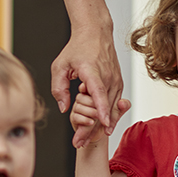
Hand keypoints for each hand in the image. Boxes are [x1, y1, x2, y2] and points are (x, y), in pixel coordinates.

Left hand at [52, 24, 123, 147]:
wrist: (96, 32)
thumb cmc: (77, 48)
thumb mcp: (60, 66)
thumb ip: (58, 88)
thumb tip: (64, 110)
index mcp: (93, 71)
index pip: (99, 92)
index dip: (101, 110)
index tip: (104, 125)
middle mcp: (108, 77)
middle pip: (104, 108)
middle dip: (92, 129)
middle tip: (78, 143)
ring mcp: (116, 80)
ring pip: (112, 109)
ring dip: (100, 127)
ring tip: (86, 141)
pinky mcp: (118, 83)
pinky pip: (115, 104)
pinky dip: (108, 117)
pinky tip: (100, 129)